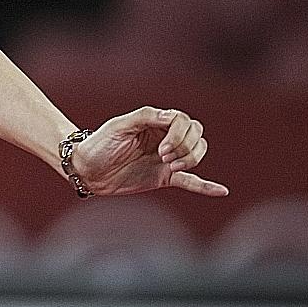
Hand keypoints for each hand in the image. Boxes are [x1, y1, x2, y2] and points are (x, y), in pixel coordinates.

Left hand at [71, 107, 224, 197]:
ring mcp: (166, 158)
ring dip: (191, 160)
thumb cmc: (99, 143)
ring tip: (171, 167)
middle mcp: (165, 138)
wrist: (86, 169)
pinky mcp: (164, 177)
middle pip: (196, 136)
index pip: (184, 122)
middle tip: (165, 157)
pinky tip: (221, 191)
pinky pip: (191, 182)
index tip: (163, 148)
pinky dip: (206, 186)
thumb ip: (145, 117)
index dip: (180, 135)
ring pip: (196, 155)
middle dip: (187, 147)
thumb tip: (172, 116)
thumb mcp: (119, 126)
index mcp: (155, 123)